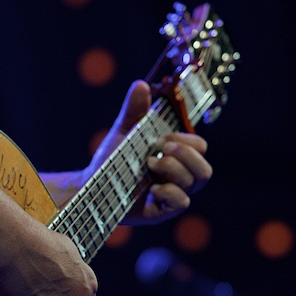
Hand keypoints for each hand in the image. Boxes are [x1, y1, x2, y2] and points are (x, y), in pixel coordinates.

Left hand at [89, 80, 211, 223]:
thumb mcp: (123, 131)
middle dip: (184, 154)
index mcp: (175, 157)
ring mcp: (172, 195)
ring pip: (197, 181)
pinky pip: (182, 202)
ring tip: (149, 165)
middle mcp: (178, 177)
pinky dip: (169, 192)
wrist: (90, 185)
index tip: (160, 138)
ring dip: (174, 169)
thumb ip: (134, 110)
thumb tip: (141, 84)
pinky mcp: (162, 211)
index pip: (199, 146)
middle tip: (158, 148)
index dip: (186, 140)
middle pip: (205, 168)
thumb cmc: (111, 160)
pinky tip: (151, 189)